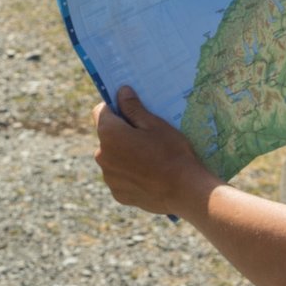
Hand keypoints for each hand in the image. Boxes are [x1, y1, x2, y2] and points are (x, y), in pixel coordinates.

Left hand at [93, 86, 220, 216]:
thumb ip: (133, 107)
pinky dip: (129, 174)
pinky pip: (119, 177)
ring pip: (112, 158)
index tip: (131, 111)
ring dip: (124, 154)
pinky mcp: (118, 194)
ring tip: (150, 157)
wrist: (184, 191)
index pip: (100, 111)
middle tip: (147, 136)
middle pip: (107, 136)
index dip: (115, 108)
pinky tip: (149, 175)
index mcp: (109, 134)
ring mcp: (109, 177)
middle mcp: (102, 155)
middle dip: (121, 133)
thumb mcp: (154, 124)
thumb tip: (121, 91)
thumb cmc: (171, 152)